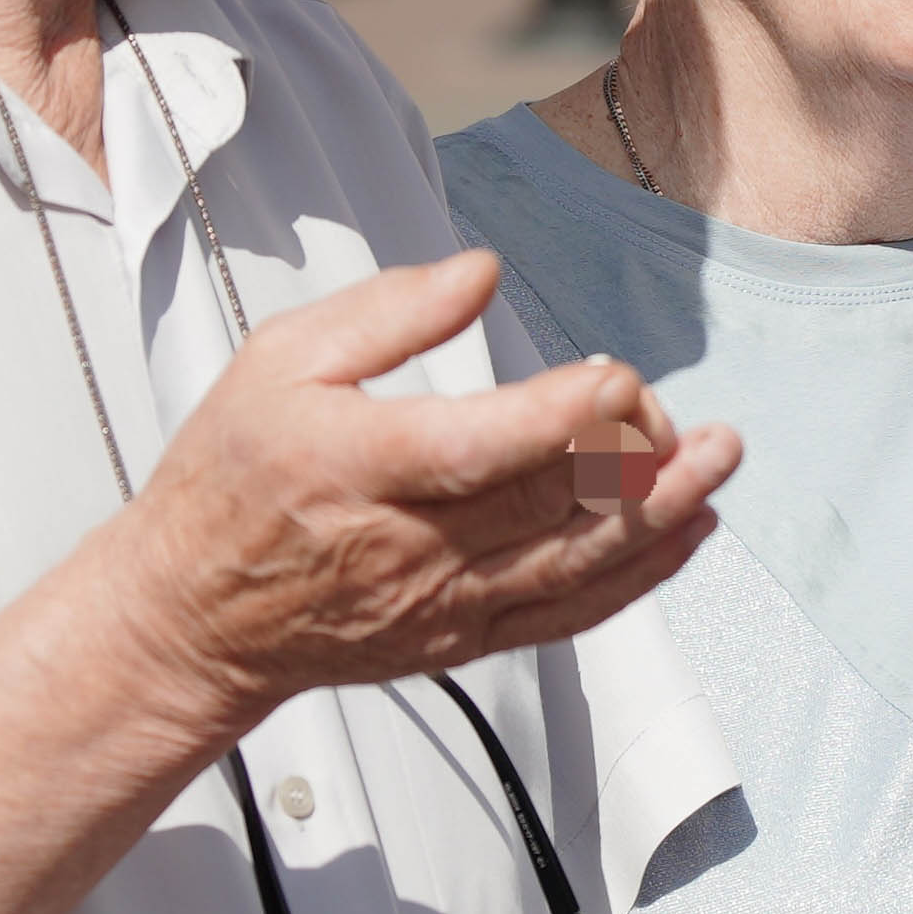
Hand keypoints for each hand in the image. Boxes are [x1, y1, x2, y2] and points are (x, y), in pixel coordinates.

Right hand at [112, 251, 741, 731]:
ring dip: (661, 514)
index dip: (560, 416)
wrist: (194, 616)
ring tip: (718, 462)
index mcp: (356, 464)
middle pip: (546, 504)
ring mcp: (441, 603)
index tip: (617, 376)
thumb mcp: (280, 362)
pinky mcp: (461, 640)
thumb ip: (387, 312)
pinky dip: (638, 576)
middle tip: (678, 412)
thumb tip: (482, 273)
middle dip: (633, 455)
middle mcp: (406, 545)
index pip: (477, 448)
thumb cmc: (232, 478)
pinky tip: (688, 532)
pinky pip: (568, 614)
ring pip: (574, 565)